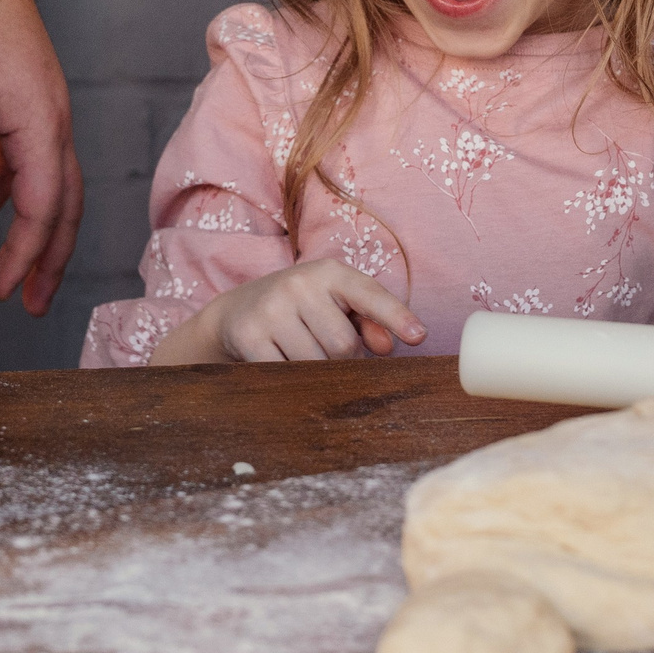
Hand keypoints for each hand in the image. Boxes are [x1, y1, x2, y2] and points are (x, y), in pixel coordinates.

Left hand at [0, 0, 81, 315]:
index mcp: (40, 124)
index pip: (42, 206)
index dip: (26, 254)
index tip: (5, 290)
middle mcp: (52, 122)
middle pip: (64, 206)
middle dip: (50, 260)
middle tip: (34, 304)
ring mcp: (42, 113)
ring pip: (49, 187)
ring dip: (34, 234)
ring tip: (13, 275)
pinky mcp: (24, 104)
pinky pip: (25, 163)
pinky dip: (8, 195)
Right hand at [153, 259, 425, 365]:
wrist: (234, 312)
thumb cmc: (300, 309)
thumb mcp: (334, 304)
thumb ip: (368, 321)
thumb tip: (388, 347)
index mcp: (328, 272)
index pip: (368, 294)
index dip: (395, 316)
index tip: (418, 337)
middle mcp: (299, 284)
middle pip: (343, 345)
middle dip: (344, 360)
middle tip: (329, 354)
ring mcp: (271, 309)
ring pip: (315, 364)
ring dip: (316, 373)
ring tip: (303, 356)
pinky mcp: (249, 335)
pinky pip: (285, 374)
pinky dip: (290, 380)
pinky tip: (282, 365)